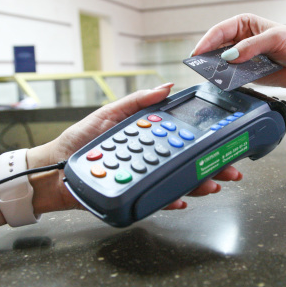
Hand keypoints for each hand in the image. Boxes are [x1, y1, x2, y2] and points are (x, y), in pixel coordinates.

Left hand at [27, 83, 241, 212]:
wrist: (53, 168)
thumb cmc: (81, 139)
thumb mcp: (109, 113)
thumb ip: (137, 101)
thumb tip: (166, 87)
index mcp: (150, 138)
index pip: (183, 138)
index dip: (206, 140)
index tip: (225, 139)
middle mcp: (151, 158)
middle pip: (188, 162)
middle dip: (213, 166)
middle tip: (232, 169)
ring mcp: (144, 177)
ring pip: (178, 181)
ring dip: (199, 183)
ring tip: (213, 183)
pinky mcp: (134, 194)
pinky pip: (156, 199)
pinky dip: (170, 200)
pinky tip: (182, 199)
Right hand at [191, 13, 285, 96]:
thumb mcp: (275, 38)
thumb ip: (252, 47)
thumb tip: (231, 56)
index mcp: (246, 24)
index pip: (221, 30)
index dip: (208, 40)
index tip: (199, 52)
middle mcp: (242, 41)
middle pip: (218, 47)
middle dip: (208, 56)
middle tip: (200, 65)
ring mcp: (244, 58)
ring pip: (223, 63)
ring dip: (216, 69)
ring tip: (210, 74)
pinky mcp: (248, 74)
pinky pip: (233, 77)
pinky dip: (228, 79)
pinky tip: (224, 82)